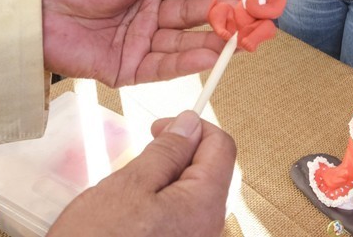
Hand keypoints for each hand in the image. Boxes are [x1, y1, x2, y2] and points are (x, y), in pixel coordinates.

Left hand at [41, 0, 237, 85]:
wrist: (38, 13)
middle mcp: (154, 13)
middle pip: (198, 14)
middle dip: (228, 14)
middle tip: (256, 16)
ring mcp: (145, 42)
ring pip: (188, 42)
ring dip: (215, 40)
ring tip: (241, 38)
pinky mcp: (131, 69)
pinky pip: (165, 66)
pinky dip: (189, 61)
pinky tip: (212, 55)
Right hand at [50, 111, 235, 236]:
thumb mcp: (130, 185)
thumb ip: (167, 151)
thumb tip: (189, 125)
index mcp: (204, 205)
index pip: (222, 146)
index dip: (193, 127)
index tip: (163, 127)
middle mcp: (209, 227)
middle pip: (211, 169)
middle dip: (179, 154)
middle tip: (144, 154)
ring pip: (195, 192)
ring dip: (168, 178)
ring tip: (133, 187)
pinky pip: (183, 215)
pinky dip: (164, 202)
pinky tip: (135, 210)